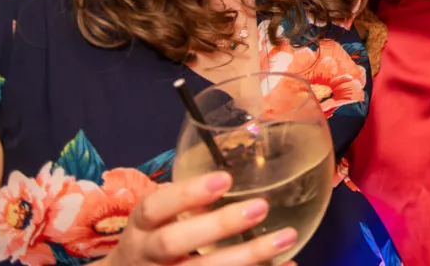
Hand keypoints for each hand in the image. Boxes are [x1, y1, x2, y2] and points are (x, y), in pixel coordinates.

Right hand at [104, 171, 296, 265]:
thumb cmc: (156, 236)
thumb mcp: (160, 216)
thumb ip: (189, 200)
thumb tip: (245, 173)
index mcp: (141, 226)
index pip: (154, 207)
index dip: (187, 194)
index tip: (225, 178)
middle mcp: (146, 255)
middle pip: (173, 243)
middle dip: (218, 226)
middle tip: (260, 206)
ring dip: (248, 256)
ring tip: (286, 237)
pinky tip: (288, 264)